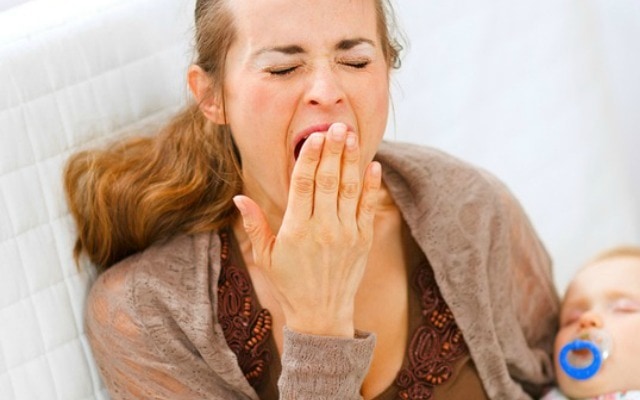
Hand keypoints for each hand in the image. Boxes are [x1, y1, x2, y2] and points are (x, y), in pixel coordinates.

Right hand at [233, 123, 381, 336]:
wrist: (322, 314)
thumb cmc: (290, 284)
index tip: (314, 136)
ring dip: (351, 160)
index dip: (310, 158)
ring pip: (350, 189)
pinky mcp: (363, 240)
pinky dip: (370, 186)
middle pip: (329, 181)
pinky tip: (372, 165)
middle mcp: (323, 229)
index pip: (303, 184)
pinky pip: (367, 207)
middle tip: (337, 125)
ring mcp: (346, 234)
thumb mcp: (266, 257)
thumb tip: (238, 198)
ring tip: (351, 135)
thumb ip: (254, 225)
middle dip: (333, 150)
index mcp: (296, 230)